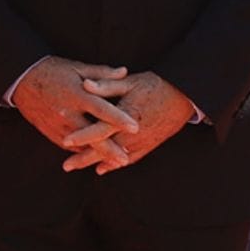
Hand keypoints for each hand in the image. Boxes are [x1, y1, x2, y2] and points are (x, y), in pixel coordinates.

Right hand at [11, 56, 137, 170]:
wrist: (21, 79)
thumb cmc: (52, 71)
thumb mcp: (76, 68)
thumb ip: (101, 73)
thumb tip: (124, 71)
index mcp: (76, 95)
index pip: (101, 109)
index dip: (119, 119)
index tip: (135, 128)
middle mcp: (67, 112)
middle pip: (91, 135)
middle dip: (109, 149)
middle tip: (125, 159)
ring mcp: (57, 124)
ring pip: (80, 144)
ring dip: (97, 154)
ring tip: (116, 162)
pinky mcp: (50, 131)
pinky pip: (68, 145)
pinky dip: (82, 150)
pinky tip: (95, 156)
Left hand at [68, 71, 197, 173]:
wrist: (184, 96)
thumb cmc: (154, 85)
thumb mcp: (130, 82)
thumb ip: (106, 85)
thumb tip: (85, 84)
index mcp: (126, 116)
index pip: (100, 129)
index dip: (82, 136)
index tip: (65, 140)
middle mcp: (133, 133)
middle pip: (105, 149)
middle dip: (84, 158)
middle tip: (66, 166)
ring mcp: (143, 141)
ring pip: (116, 156)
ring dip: (97, 162)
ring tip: (78, 166)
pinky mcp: (150, 144)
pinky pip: (131, 158)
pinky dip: (116, 164)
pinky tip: (102, 168)